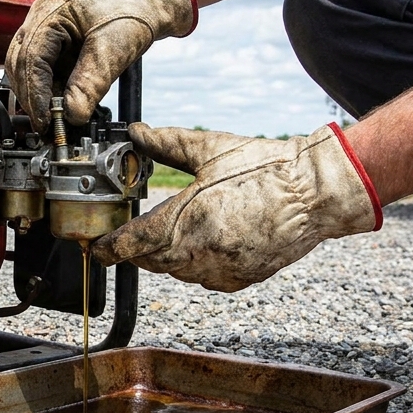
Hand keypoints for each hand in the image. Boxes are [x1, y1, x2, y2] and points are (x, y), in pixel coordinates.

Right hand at [6, 0, 196, 131]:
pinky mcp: (58, 37)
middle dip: (32, 96)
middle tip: (48, 124)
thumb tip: (72, 114)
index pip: (29, 59)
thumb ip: (91, 82)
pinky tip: (66, 100)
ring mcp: (48, 26)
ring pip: (29, 66)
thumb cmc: (135, 6)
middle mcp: (42, 16)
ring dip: (41, 92)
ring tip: (58, 115)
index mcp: (51, 11)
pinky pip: (46, 65)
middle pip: (21, 64)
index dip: (35, 94)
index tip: (45, 121)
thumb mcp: (114, 48)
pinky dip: (52, 85)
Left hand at [92, 123, 381, 290]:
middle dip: (138, 248)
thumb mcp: (211, 149)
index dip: (109, 247)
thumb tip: (137, 132)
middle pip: (152, 260)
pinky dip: (195, 263)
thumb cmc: (268, 168)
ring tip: (172, 231)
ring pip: (177, 271)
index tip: (95, 246)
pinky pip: (203, 278)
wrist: (317, 193)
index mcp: (189, 218)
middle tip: (130, 234)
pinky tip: (202, 242)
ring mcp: (223, 270)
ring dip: (167, 256)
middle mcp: (202, 251)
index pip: (134, 243)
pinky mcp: (241, 280)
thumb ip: (167, 143)